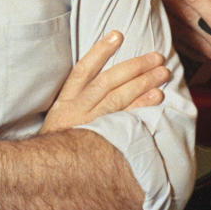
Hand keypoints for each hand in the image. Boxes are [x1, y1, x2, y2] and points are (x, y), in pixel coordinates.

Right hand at [40, 31, 169, 134]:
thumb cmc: (61, 141)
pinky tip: (156, 97)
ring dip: (143, 83)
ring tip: (161, 73)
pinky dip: (141, 108)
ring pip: (118, 99)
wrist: (49, 174)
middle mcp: (77, 110)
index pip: (83, 70)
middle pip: (107, 82)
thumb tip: (109, 78)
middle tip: (156, 57)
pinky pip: (125, 121)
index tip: (117, 34)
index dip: (100, 51)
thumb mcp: (60, 117)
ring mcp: (90, 126)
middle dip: (134, 67)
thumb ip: (79, 98)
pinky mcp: (102, 142)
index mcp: (66, 101)